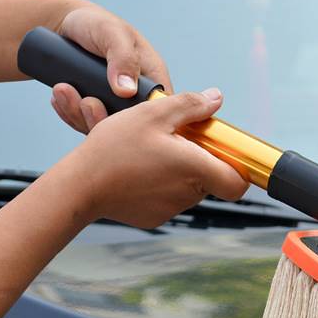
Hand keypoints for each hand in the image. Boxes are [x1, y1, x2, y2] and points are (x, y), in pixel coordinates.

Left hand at [51, 3, 171, 133]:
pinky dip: (70, 114)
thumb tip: (126, 92)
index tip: (113, 111)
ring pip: (104, 127)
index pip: (160, 112)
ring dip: (80, 115)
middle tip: (85, 102)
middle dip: (102, 119)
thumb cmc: (96, 24)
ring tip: (62, 91)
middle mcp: (138, 99)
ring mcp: (116, 107)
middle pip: (130, 127)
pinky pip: (86, 122)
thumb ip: (123, 59)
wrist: (67, 25)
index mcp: (154, 81)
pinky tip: (59, 100)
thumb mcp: (112, 33)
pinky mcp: (98, 111)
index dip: (142, 121)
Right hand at [61, 88, 247, 228]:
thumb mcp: (153, 114)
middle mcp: (190, 195)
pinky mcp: (155, 219)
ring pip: (187, 187)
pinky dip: (157, 184)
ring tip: (148, 153)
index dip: (236, 168)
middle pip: (209, 178)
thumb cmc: (115, 149)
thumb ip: (190, 105)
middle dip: (196, 159)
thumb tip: (216, 99)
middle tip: (172, 141)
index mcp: (197, 169)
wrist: (80, 185)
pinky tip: (138, 170)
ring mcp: (172, 209)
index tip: (223, 153)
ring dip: (175, 170)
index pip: (238, 182)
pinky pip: (166, 198)